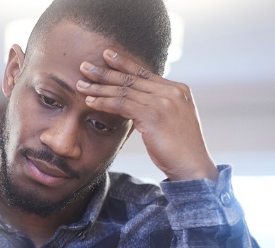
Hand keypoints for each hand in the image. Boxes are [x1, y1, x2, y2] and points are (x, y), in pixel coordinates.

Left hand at [76, 49, 217, 181]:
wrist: (193, 166)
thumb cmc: (180, 148)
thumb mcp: (172, 120)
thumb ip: (158, 106)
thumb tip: (136, 103)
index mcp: (178, 89)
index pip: (145, 73)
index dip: (124, 63)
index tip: (106, 55)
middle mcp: (172, 91)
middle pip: (132, 78)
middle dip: (105, 71)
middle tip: (84, 66)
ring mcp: (163, 102)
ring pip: (124, 91)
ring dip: (99, 88)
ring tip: (80, 85)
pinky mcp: (153, 115)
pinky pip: (122, 105)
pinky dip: (104, 102)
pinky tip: (90, 102)